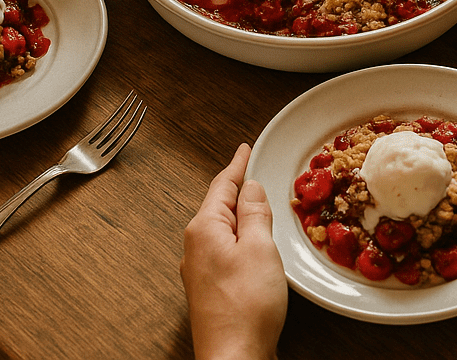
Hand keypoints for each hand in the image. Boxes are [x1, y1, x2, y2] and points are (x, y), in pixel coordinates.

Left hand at [181, 143, 286, 359]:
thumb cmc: (246, 307)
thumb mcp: (260, 247)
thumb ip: (255, 213)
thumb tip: (251, 188)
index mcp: (204, 229)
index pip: (222, 185)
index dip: (237, 164)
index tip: (244, 149)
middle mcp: (196, 248)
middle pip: (219, 206)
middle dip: (238, 189)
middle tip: (254, 171)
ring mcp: (201, 271)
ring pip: (223, 230)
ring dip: (241, 217)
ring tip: (259, 205)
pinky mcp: (211, 290)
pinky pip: (226, 251)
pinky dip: (242, 240)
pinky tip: (254, 246)